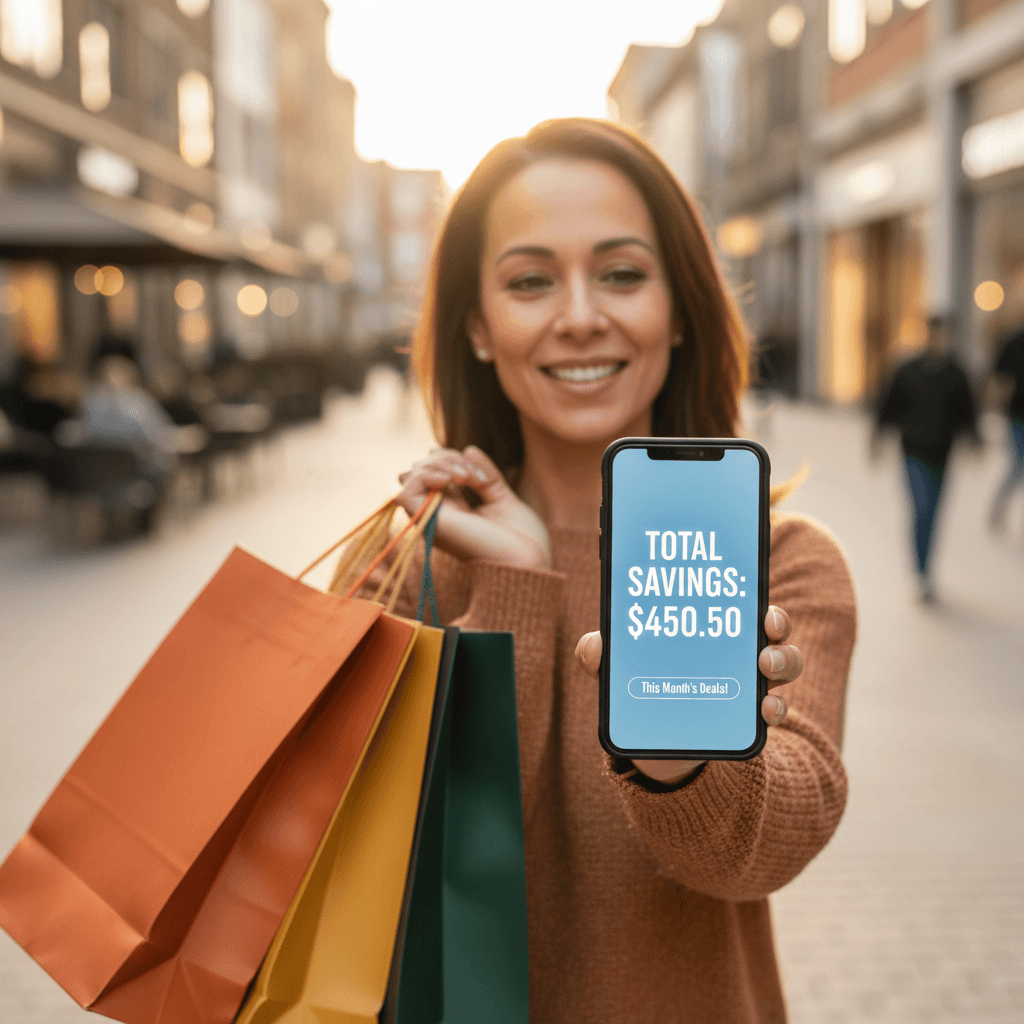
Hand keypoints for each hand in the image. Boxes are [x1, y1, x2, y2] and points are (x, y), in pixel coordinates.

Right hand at [397, 445, 550, 568]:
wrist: (529, 562)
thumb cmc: (522, 540)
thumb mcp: (502, 497)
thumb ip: (485, 475)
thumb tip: (468, 448)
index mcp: (454, 509)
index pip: (433, 471)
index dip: (450, 460)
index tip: (483, 477)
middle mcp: (439, 514)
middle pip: (419, 469)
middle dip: (447, 458)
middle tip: (478, 478)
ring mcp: (433, 519)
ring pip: (410, 475)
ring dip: (440, 464)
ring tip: (468, 478)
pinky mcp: (430, 524)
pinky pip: (405, 492)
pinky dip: (427, 476)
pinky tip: (452, 481)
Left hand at [574, 605, 802, 786]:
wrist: (653, 745)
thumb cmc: (642, 690)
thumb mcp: (618, 673)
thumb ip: (602, 658)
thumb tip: (592, 646)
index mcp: (709, 629)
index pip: (736, 601)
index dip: (749, 590)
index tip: (751, 586)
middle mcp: (738, 651)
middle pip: (772, 627)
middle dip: (777, 620)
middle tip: (766, 624)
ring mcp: (749, 684)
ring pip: (785, 663)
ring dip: (783, 659)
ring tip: (764, 664)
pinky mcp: (751, 719)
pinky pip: (777, 710)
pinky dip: (777, 708)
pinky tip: (766, 709)